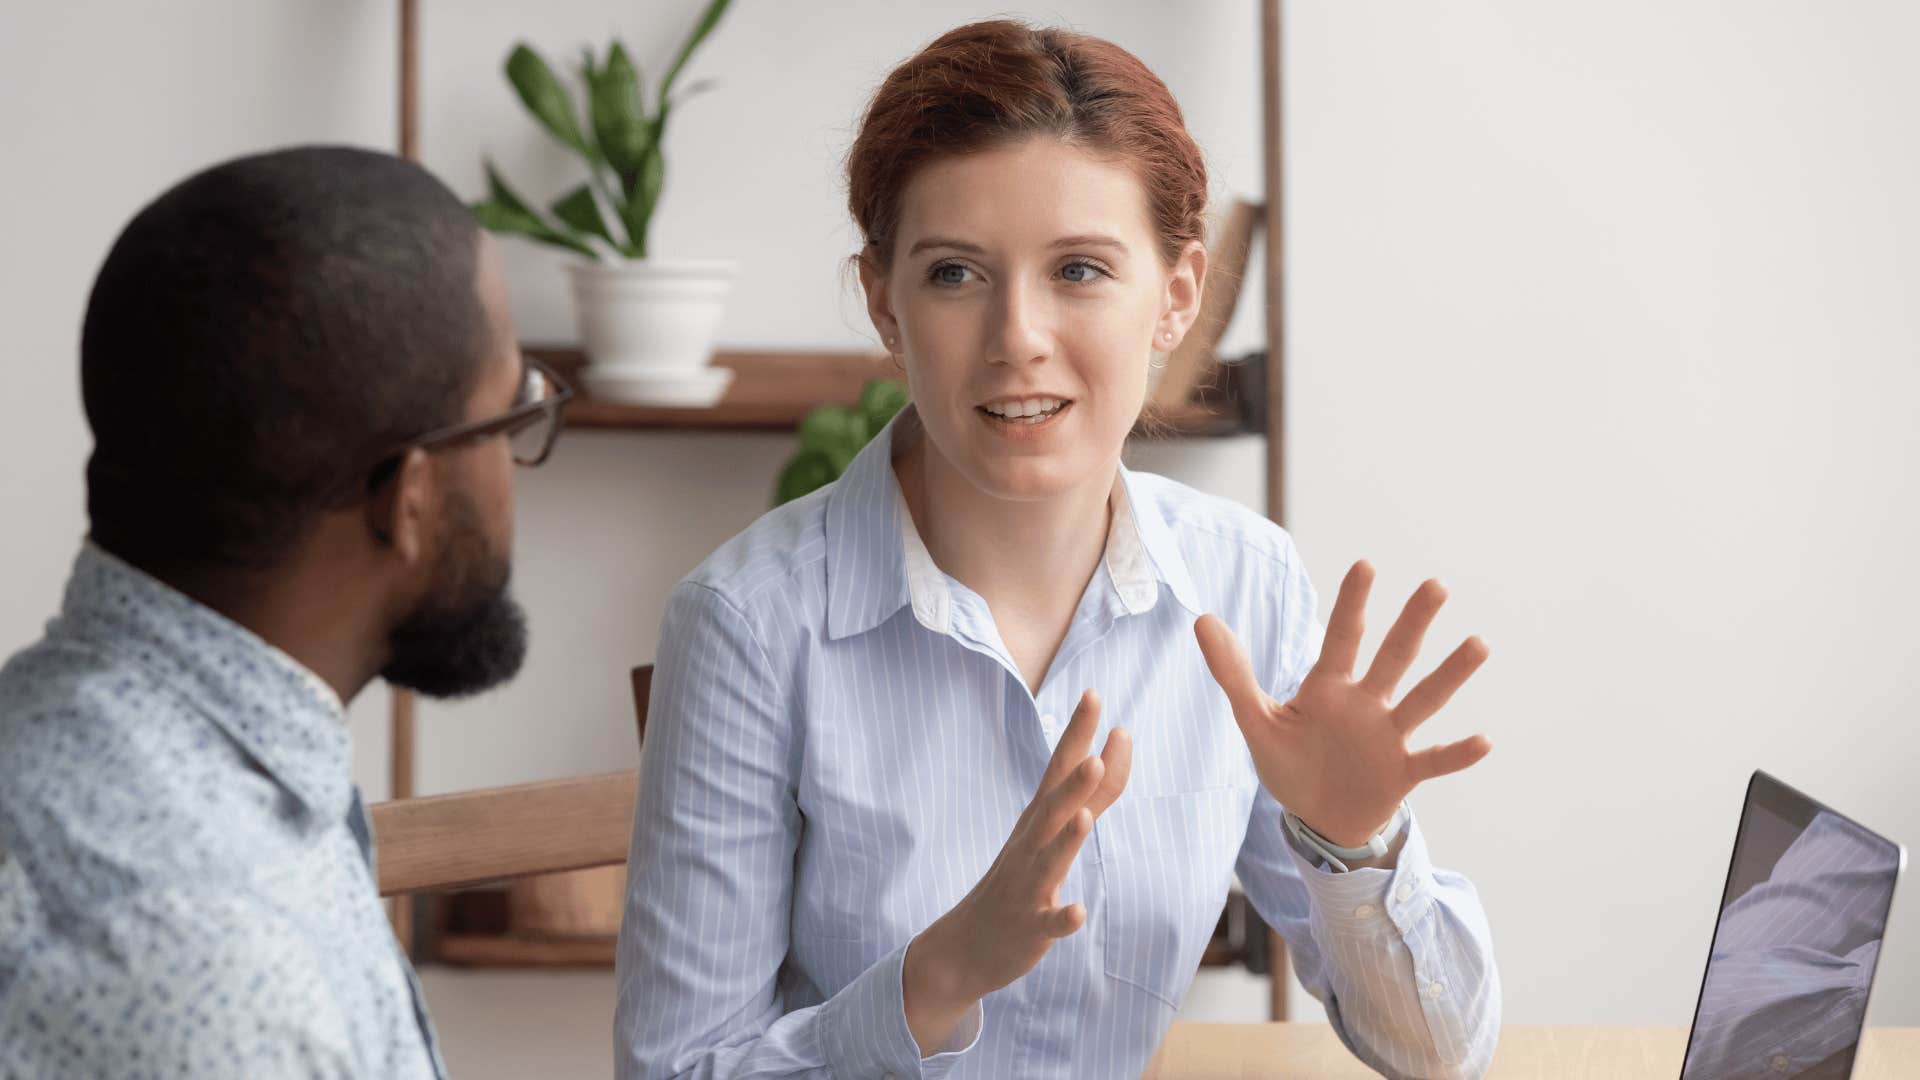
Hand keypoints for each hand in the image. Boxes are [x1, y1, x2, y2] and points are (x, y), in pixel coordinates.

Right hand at [902, 689, 1130, 1052]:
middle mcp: (1030, 846)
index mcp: (1038, 821)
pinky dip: (1062, 917)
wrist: (969, 945)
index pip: (1059, 769)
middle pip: (1053, 807)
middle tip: (1098, 747)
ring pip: (1048, 860)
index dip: (1077, 734)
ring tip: (1084, 816)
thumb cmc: (1019, 880)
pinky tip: (1077, 912)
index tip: (1094, 694)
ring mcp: (1027, 887)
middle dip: (1075, 780)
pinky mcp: (1029, 927)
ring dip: (1067, 839)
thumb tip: (1114, 748)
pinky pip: (1048, 923)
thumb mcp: (1053, 833)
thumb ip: (1091, 794)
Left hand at [1194, 560, 1490, 847]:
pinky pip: (1433, 760)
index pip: (1341, 638)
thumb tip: (1202, 619)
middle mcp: (1366, 704)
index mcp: (1329, 688)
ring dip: (1449, 674)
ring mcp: (1388, 737)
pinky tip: (1484, 740)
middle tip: (1436, 585)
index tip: (1365, 565)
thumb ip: (1233, 673)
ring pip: (1422, 700)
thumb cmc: (1290, 763)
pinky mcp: (1402, 773)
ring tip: (1478, 643)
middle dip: (1412, 622)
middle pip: (1392, 657)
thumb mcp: (1256, 721)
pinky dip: (1457, 754)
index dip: (1351, 604)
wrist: (1317, 818)